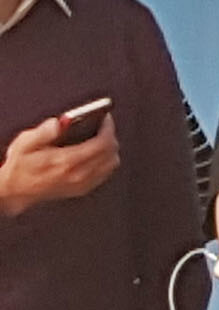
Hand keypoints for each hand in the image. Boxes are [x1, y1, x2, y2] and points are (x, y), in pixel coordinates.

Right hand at [0, 114, 120, 216]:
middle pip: (111, 152)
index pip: (102, 143)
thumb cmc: (20, 166)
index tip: (105, 119)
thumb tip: (59, 122)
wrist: (16, 191)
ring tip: (100, 138)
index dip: (107, 128)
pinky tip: (96, 154)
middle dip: (110, 136)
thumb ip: (43, 132)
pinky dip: (106, 161)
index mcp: (67, 160)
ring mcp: (82, 183)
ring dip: (110, 149)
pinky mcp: (83, 189)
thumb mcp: (25, 144)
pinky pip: (106, 173)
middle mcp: (78, 173)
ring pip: (112, 164)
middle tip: (102, 126)